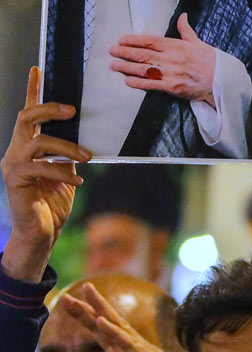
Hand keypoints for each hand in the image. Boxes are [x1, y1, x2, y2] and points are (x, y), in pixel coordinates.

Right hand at [0, 67, 89, 281]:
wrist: (42, 232)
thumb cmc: (53, 203)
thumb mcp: (67, 174)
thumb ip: (69, 156)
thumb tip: (87, 139)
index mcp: (29, 146)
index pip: (29, 113)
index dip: (33, 90)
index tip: (38, 68)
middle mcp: (17, 150)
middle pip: (27, 118)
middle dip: (48, 109)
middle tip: (72, 110)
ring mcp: (14, 164)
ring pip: (38, 141)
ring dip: (66, 146)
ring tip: (86, 157)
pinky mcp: (16, 179)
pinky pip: (41, 167)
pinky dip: (62, 171)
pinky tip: (78, 179)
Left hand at [59, 283, 194, 351]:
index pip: (101, 333)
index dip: (85, 318)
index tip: (67, 303)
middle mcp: (133, 350)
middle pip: (108, 324)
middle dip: (89, 308)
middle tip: (70, 293)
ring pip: (118, 328)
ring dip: (101, 311)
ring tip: (86, 294)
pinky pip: (129, 344)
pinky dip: (115, 332)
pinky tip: (101, 321)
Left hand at [110, 14, 217, 106]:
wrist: (223, 81)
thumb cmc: (212, 61)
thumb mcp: (198, 43)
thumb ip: (186, 31)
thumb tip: (183, 17)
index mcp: (176, 46)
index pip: (149, 41)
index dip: (133, 40)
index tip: (121, 40)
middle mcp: (171, 59)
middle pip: (142, 54)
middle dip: (124, 52)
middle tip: (112, 51)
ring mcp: (171, 73)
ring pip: (144, 69)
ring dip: (126, 67)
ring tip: (114, 65)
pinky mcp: (173, 87)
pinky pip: (152, 85)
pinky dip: (139, 83)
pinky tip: (128, 81)